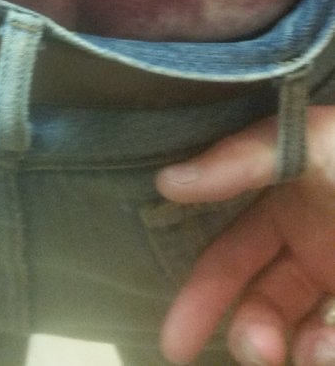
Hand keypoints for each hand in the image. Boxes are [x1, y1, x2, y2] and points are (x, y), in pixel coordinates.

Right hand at [155, 105, 334, 365]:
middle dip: (251, 335)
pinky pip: (334, 332)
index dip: (199, 300)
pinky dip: (326, 344)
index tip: (174, 345)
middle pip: (264, 309)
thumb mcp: (314, 140)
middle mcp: (312, 249)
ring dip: (300, 348)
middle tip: (256, 351)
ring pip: (306, 334)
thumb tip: (167, 182)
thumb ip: (242, 160)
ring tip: (315, 349)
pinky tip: (328, 343)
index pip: (229, 259)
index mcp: (286, 205)